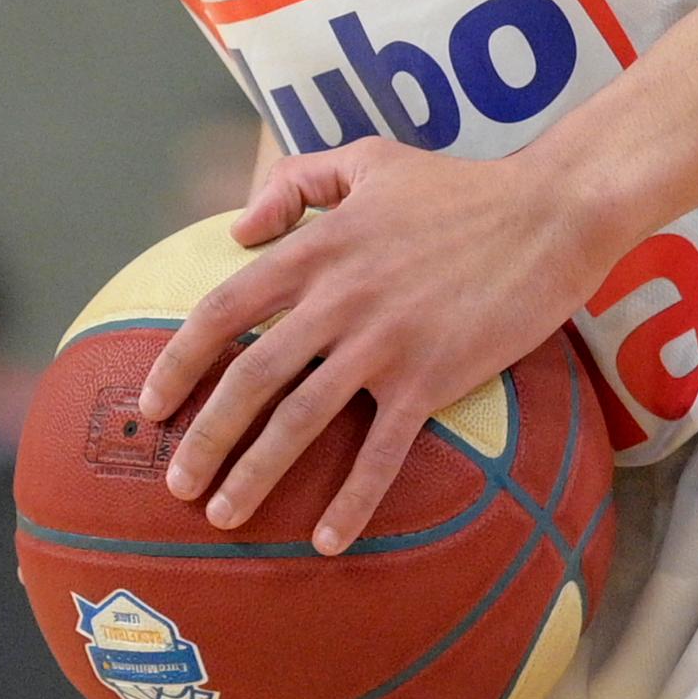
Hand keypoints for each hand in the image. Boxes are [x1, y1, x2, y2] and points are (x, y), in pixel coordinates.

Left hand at [136, 130, 612, 552]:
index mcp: (317, 249)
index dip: (179, 361)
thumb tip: (239, 229)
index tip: (150, 404)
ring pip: (301, 420)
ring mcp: (383, 342)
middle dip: (204, 437)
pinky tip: (327, 539)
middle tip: (175, 484)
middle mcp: (338, 300)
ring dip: (255, 475)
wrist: (547, 213)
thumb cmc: (459, 187)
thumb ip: (297, 182)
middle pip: (250, 378)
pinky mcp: (431, 377)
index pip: (224, 310)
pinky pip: (381, 451)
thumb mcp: (369, 160)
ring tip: (223, 516)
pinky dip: (351, 500)